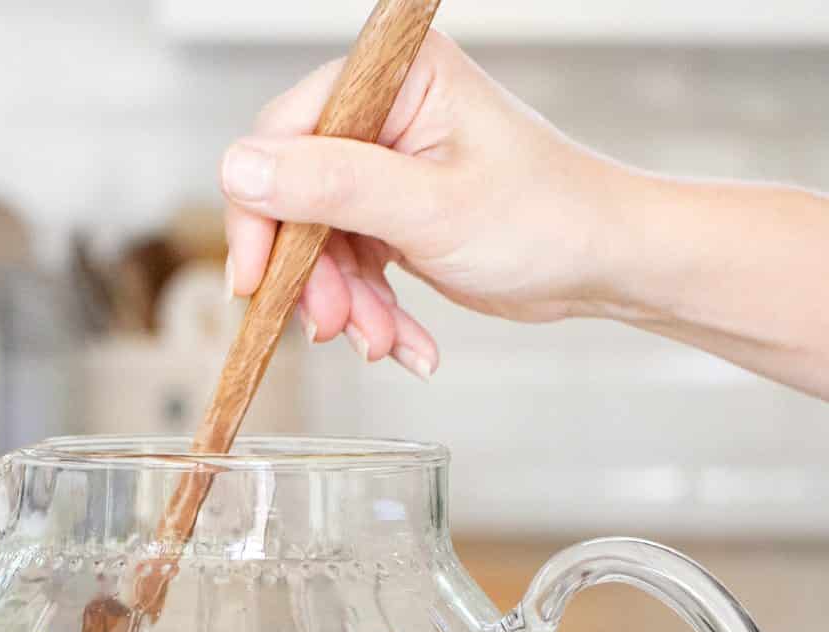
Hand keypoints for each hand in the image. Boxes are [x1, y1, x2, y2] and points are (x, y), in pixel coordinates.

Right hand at [221, 32, 629, 377]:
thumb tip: (241, 168)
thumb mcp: (429, 208)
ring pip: (321, 243)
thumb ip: (331, 186)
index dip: (262, 212)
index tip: (258, 280)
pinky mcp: (396, 211)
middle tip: (335, 327)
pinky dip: (372, 311)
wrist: (602, 263)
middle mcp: (385, 110)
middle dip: (315, 275)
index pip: (284, 134)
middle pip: (296, 196)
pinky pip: (353, 265)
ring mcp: (388, 163)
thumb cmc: (546, 219)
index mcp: (394, 77)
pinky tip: (404, 342)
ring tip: (384, 342)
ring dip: (347, 305)